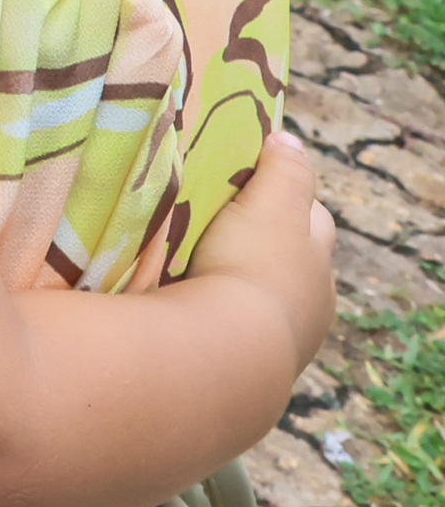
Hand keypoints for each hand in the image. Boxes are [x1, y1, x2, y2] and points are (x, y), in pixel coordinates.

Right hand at [195, 129, 339, 369]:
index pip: (313, 221)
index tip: (252, 185)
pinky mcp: (239, 367)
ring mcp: (278, 343)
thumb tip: (289, 139)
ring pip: (258, 299)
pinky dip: (214, 314)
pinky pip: (228, 329)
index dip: (287, 198)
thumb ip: (285, 171)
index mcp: (319, 269)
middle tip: (223, 226)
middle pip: (290, 262)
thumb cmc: (251, 270)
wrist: (221, 352)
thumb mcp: (272, 206)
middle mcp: (308, 308)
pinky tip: (187, 305)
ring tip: (196, 267)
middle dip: (265, 245)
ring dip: (236, 284)